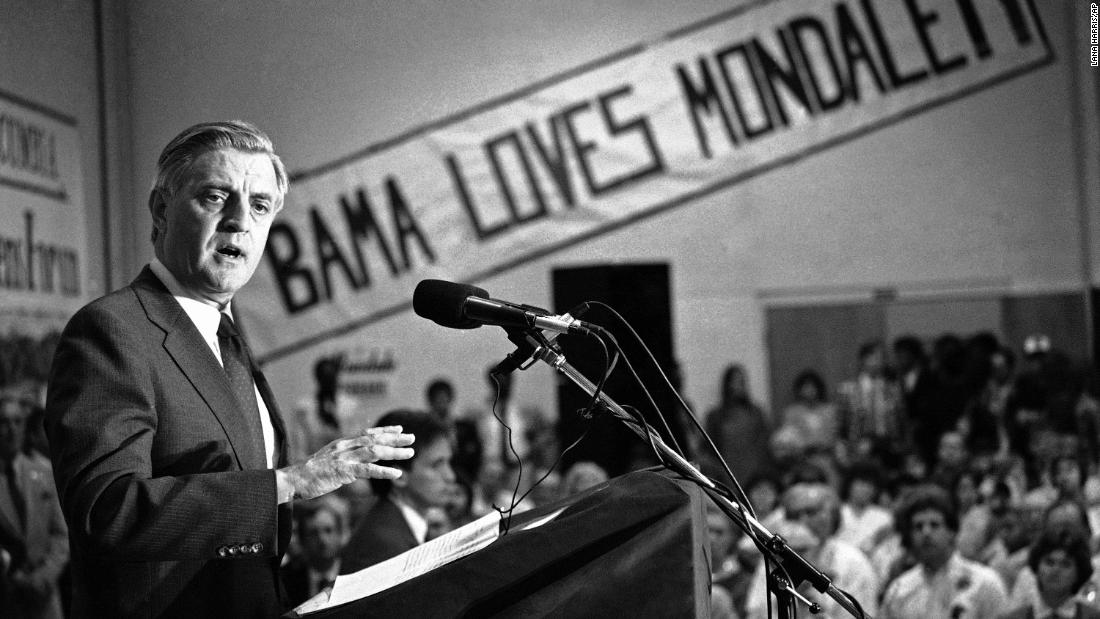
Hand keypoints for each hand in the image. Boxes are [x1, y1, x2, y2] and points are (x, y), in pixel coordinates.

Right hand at [276, 425, 413, 501]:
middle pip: (374, 439)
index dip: (384, 430)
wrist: (294, 480)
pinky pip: (367, 470)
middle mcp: (345, 447)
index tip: (399, 428)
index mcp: (342, 444)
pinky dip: (383, 471)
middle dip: (394, 438)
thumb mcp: (331, 461)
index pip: (367, 433)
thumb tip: (362, 461)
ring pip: (374, 451)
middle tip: (412, 438)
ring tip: (410, 453)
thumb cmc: (312, 474)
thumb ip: (347, 458)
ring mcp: (344, 458)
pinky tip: (396, 474)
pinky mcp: (342, 471)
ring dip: (394, 452)